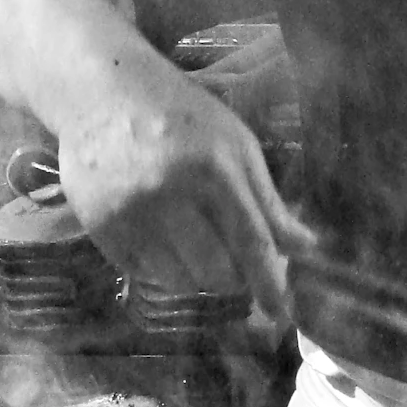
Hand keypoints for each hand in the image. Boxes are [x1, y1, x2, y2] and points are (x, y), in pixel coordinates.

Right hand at [57, 46, 316, 322]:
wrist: (103, 93)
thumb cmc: (183, 117)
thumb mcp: (237, 147)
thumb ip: (268, 203)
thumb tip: (306, 249)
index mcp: (214, 169)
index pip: (250, 241)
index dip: (269, 283)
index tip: (281, 313)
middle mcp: (170, 193)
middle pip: (215, 272)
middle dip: (233, 278)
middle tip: (235, 263)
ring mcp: (130, 212)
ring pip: (179, 280)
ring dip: (197, 276)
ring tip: (196, 243)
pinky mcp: (101, 226)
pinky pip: (143, 273)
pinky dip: (161, 266)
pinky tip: (161, 234)